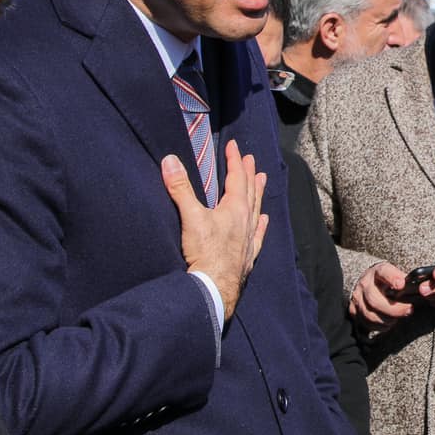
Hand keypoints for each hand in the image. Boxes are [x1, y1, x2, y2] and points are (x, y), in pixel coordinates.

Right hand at [163, 141, 268, 317]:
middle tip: (252, 160)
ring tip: (262, 180)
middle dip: (249, 173)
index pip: (237, 177)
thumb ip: (180, 188)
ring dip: (258, 193)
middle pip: (250, 191)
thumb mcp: (190, 216)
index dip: (235, 160)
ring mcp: (249, 239)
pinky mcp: (247, 256)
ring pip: (257, 210)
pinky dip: (261, 225)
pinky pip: (258, 235)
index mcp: (235, 208)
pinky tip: (264, 220)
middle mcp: (246, 221)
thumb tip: (169, 160)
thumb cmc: (204, 252)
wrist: (214, 287)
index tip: (235, 146)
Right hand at [350, 261, 415, 335]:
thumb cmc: (387, 280)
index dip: (392, 278)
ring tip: (398, 319)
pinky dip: (379, 326)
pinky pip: (365, 323)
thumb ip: (405, 280)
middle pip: (375, 300)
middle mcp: (365, 284)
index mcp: (377, 271)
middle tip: (409, 310)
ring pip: (370, 314)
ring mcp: (357, 298)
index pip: (384, 272)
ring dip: (387, 320)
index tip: (402, 285)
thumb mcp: (395, 274)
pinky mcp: (353, 310)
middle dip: (395, 309)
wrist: (367, 282)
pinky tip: (388, 323)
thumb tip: (422, 288)